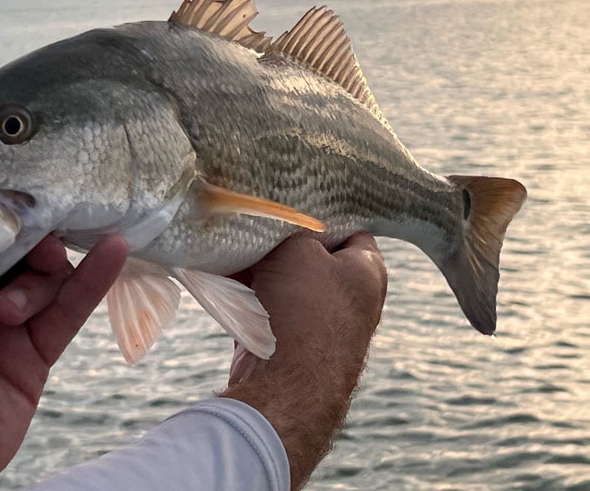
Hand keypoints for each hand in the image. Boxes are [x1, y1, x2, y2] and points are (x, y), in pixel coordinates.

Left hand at [0, 216, 126, 490]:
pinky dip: (91, 283)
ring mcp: (4, 325)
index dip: (2, 215)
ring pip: (44, 281)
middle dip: (31, 248)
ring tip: (15, 314)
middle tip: (37, 254)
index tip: (29, 198)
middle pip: (17, 250)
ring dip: (43, 282)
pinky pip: (65, 314)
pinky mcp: (33, 355)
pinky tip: (113, 253)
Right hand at [222, 234, 386, 490]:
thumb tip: (266, 224)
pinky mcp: (290, 344)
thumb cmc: (303, 307)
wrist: (285, 386)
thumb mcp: (296, 248)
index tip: (289, 203)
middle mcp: (350, 299)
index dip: (319, 213)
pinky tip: (222, 278)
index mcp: (367, 272)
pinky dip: (247, 294)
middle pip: (311, 255)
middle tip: (254, 226)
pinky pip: (267, 307)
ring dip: (258, 268)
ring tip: (231, 250)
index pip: (349, 228)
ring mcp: (319, 325)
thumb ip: (286, 229)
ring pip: (283, 282)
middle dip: (280, 243)